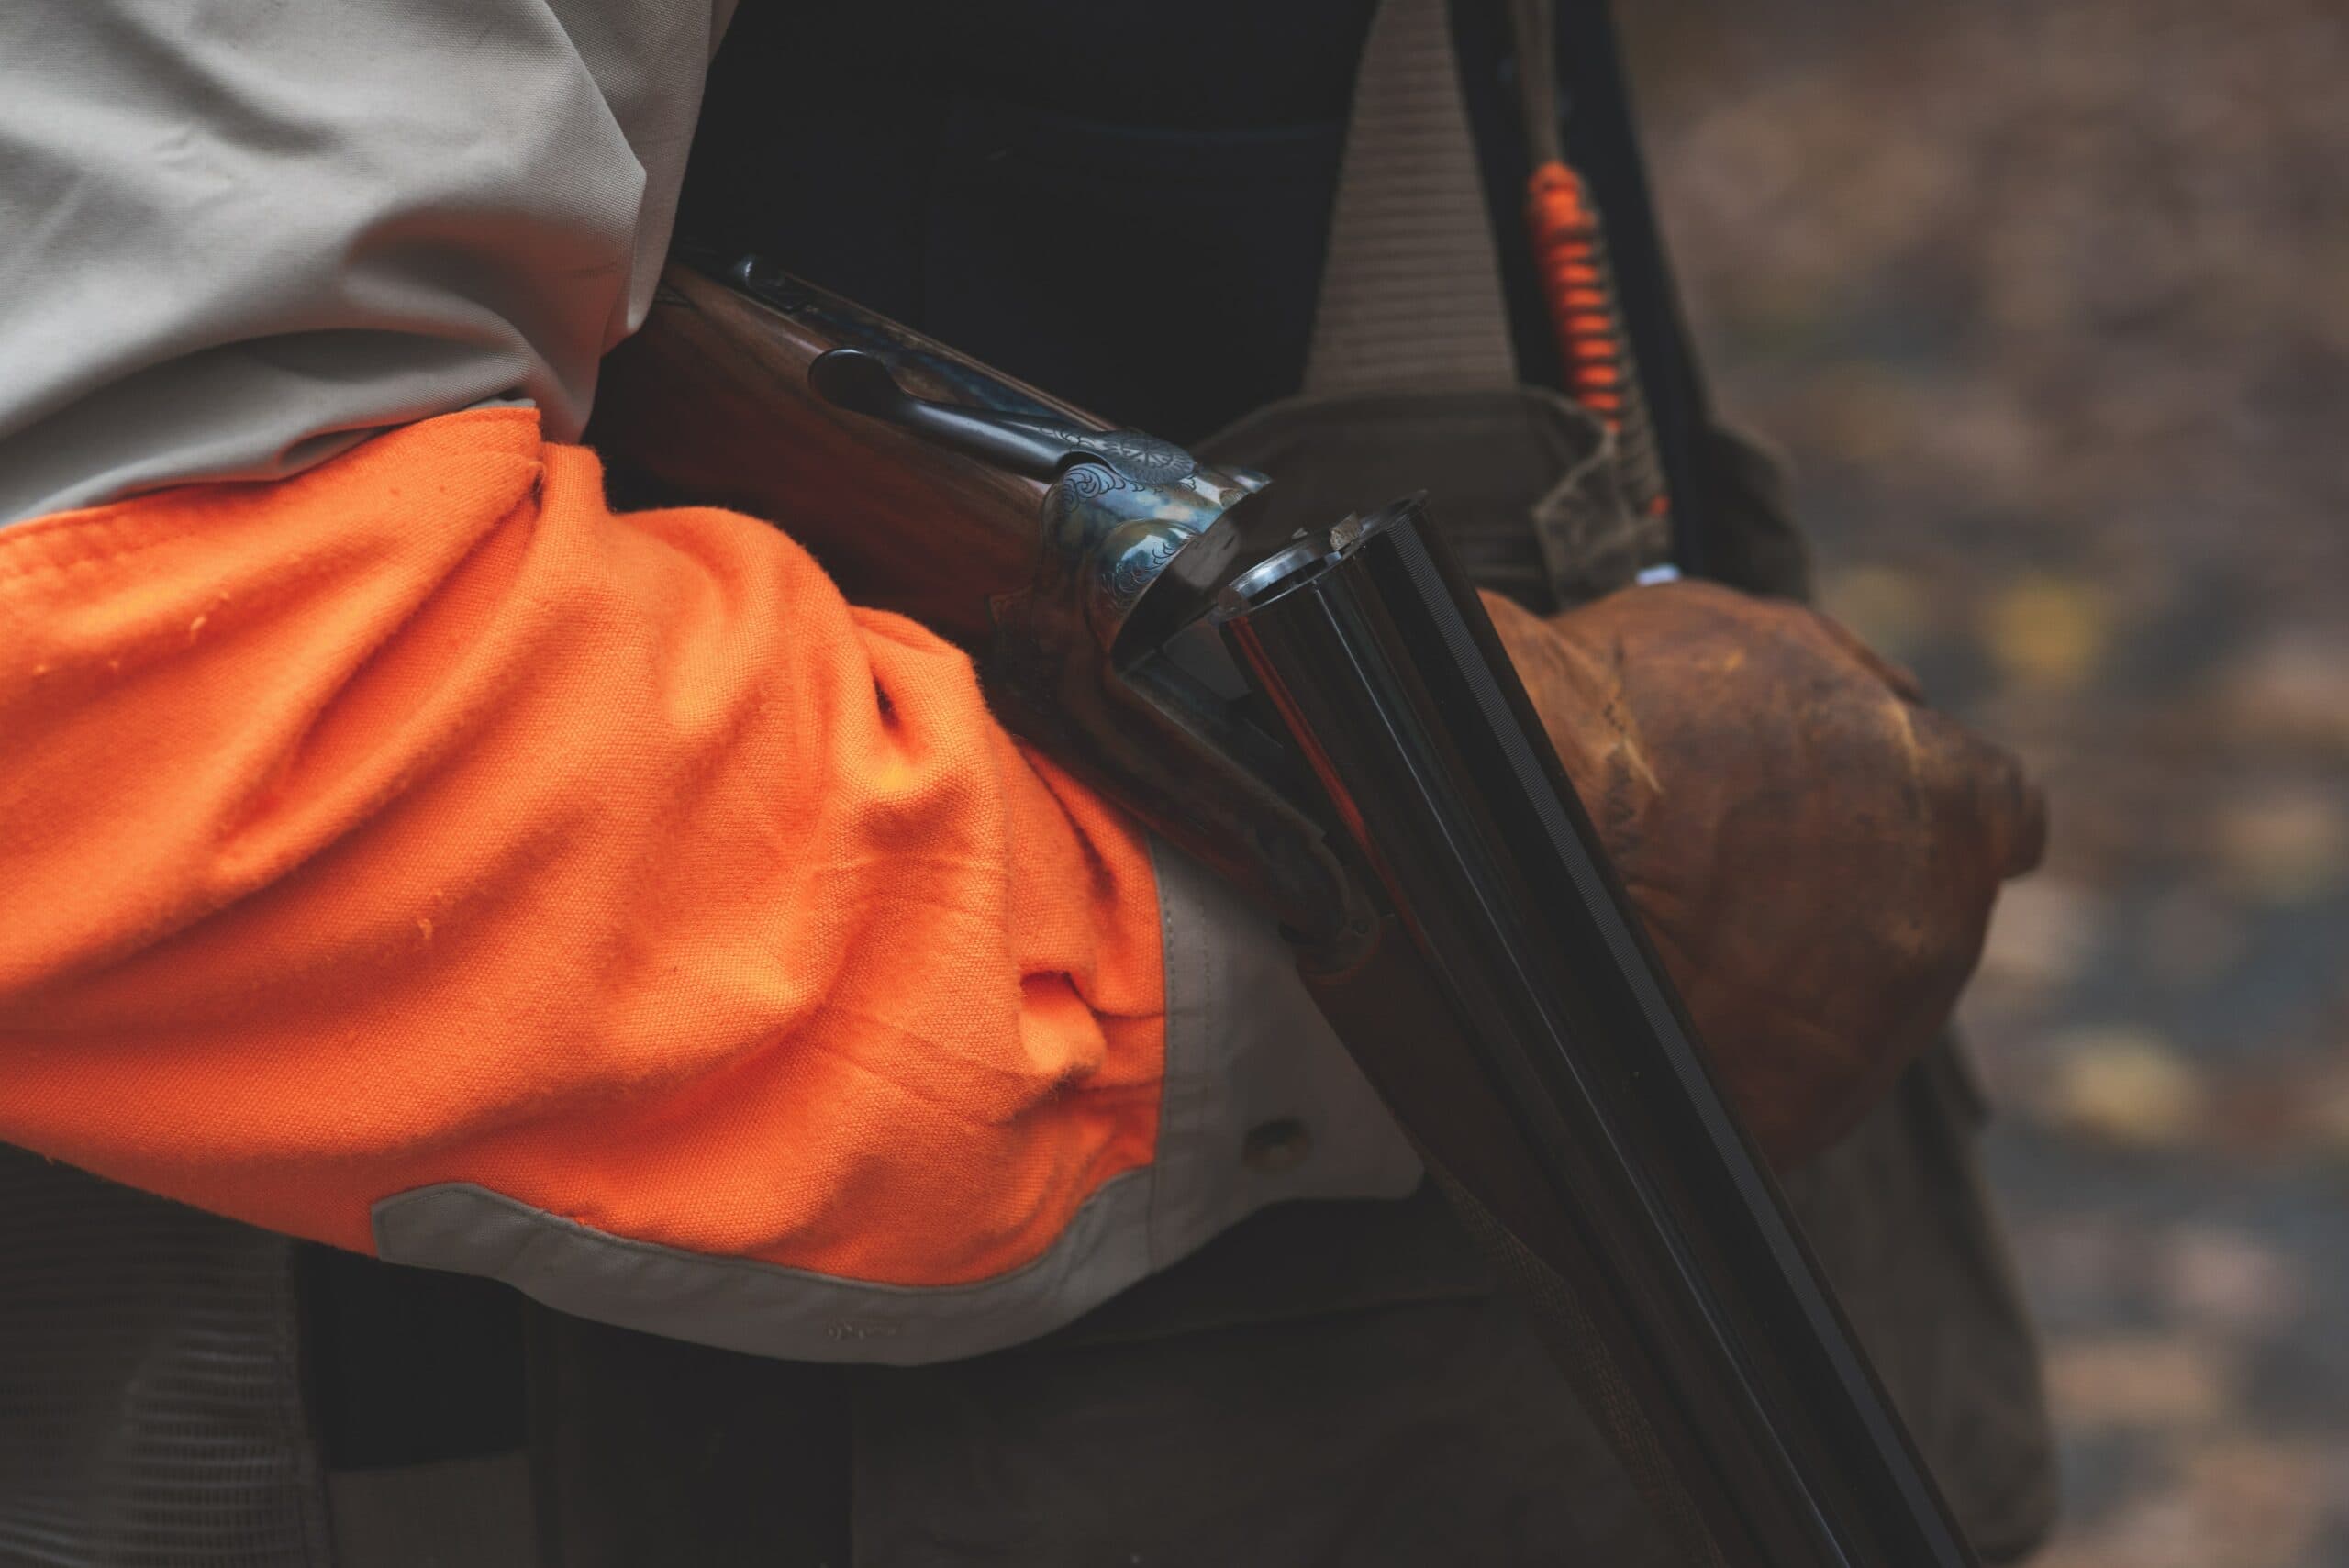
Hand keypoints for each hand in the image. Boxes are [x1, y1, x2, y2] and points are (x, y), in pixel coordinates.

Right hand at [1486, 581, 2044, 1169]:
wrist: (1531, 830)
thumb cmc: (1632, 718)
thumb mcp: (1763, 641)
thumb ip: (1851, 682)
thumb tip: (1890, 700)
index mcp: (1954, 802)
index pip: (1999, 821)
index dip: (1935, 822)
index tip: (1885, 825)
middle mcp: (1940, 925)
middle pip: (1917, 926)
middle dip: (1847, 908)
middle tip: (1736, 886)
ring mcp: (1874, 1033)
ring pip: (1850, 1017)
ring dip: (1789, 991)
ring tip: (1675, 948)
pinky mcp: (1795, 1115)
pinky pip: (1780, 1096)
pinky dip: (1736, 1067)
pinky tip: (1664, 1016)